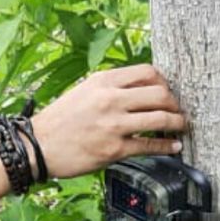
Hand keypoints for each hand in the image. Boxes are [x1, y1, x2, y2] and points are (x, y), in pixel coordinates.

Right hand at [30, 64, 185, 178]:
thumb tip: (141, 88)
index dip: (165, 81)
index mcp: (103, 80)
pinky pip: (150, 145)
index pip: (148, 72)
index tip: (168, 91)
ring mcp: (113, 124)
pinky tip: (174, 146)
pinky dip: (168, 146)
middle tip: (178, 110)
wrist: (38, 145)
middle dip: (175, 103)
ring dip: (177, 123)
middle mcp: (110, 99)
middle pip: (160, 93)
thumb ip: (111, 87)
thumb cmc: (60, 119)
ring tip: (181, 127)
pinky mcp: (114, 148)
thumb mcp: (84, 90)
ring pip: (160, 118)